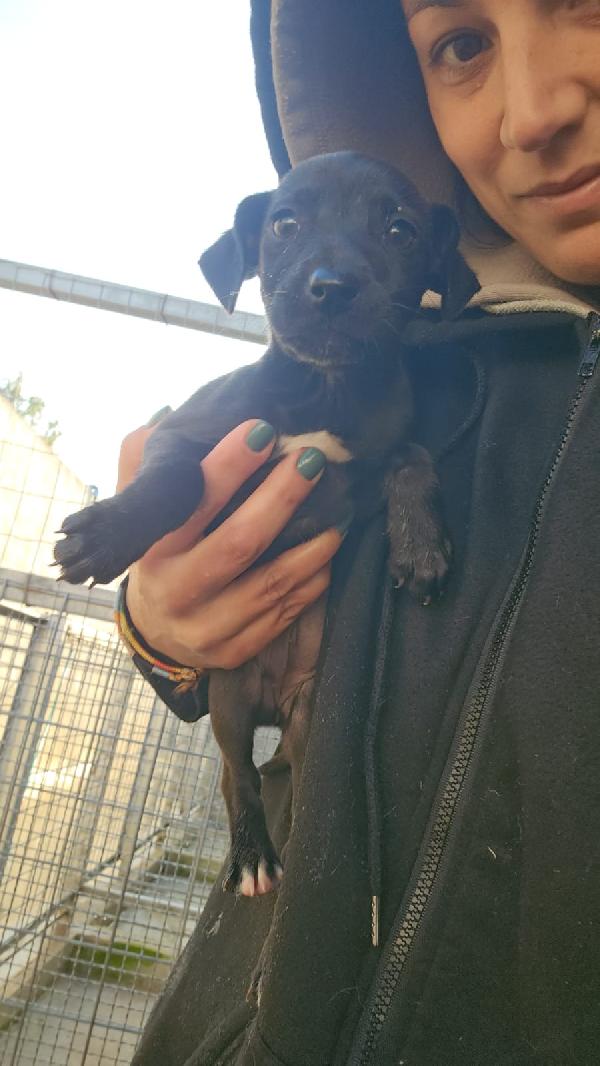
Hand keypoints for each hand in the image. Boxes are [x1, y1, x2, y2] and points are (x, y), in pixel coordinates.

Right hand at [117, 417, 342, 669]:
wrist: (155, 634)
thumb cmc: (159, 557)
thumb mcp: (141, 514)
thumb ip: (142, 466)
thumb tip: (164, 419)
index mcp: (153, 551)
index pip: (194, 504)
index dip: (229, 466)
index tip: (263, 430)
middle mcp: (177, 591)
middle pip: (240, 543)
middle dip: (281, 498)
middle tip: (312, 461)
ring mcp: (207, 627)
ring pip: (272, 584)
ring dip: (312, 545)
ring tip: (338, 511)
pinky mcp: (233, 651)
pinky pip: (284, 614)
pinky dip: (312, 581)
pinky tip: (326, 554)